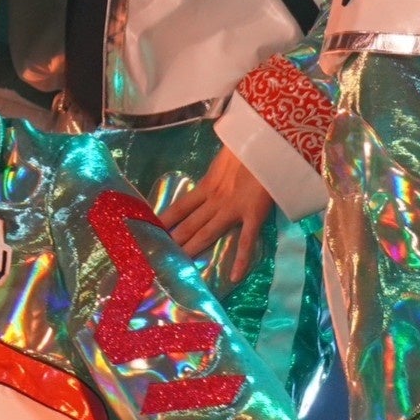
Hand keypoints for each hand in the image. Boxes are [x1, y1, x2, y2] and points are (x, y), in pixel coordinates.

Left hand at [162, 145, 276, 282]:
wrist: (267, 142)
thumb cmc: (247, 146)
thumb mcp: (224, 158)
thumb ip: (216, 172)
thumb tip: (212, 175)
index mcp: (207, 185)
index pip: (180, 206)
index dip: (165, 219)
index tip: (151, 230)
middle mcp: (214, 200)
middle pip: (190, 224)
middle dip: (174, 240)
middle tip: (159, 256)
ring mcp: (232, 209)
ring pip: (208, 233)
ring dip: (193, 249)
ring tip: (178, 265)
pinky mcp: (252, 215)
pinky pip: (246, 241)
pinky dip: (240, 260)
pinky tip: (233, 277)